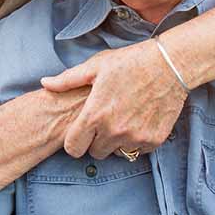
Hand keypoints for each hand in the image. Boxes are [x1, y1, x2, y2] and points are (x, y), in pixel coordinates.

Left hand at [40, 39, 187, 159]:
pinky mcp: (154, 139)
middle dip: (96, 140)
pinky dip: (136, 140)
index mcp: (95, 114)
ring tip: (121, 118)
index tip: (81, 131)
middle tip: (104, 120)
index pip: (73, 148)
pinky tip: (138, 120)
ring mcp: (135, 137)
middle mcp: (114, 130)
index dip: (74, 141)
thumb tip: (45, 83)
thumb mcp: (96, 66)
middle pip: (95, 153)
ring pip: (116, 153)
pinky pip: (137, 150)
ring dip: (115, 141)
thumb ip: (67, 79)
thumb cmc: (130, 62)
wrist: (170, 64)